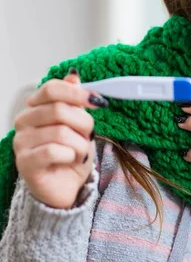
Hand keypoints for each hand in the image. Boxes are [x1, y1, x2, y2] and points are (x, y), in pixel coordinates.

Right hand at [13, 71, 105, 208]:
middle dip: (84, 124)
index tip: (98, 101)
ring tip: (79, 153)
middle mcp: (24, 121)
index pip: (51, 89)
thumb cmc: (70, 154)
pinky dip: (71, 156)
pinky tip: (70, 161)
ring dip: (80, 144)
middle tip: (88, 136)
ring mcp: (21, 142)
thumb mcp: (78, 125)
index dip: (77, 93)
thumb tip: (74, 75)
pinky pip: (54, 151)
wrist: (64, 186)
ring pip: (61, 132)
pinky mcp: (25, 162)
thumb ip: (74, 101)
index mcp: (35, 107)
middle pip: (59, 109)